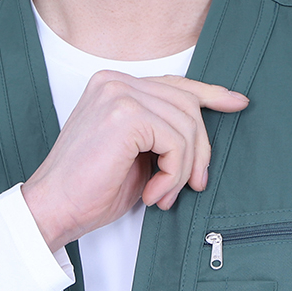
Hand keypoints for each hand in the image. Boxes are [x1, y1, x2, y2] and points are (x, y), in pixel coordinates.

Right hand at [21, 71, 248, 251]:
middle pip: (187, 105)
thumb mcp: (137, 155)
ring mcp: (119, 94)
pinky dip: (174, 174)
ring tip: (163, 196)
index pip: (174, 84)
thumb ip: (162, 134)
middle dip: (199, 150)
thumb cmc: (90, 190)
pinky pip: (176, 142)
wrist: (54, 209)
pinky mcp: (125, 115)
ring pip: (186, 126)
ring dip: (183, 170)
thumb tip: (202, 137)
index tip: (237, 103)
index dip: (210, 93)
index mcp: (114, 85)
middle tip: (192, 186)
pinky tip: (154, 194)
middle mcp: (116, 81)